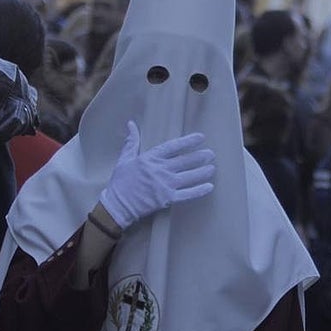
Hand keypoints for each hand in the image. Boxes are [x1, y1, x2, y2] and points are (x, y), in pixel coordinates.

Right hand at [98, 124, 215, 229]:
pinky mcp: (167, 199)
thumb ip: (132, 142)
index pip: (173, 147)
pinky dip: (199, 190)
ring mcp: (165, 185)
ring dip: (202, 172)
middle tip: (211, 154)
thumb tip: (132, 124)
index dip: (188, 141)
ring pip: (189, 176)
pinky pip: (187, 194)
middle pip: (185, 161)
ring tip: (212, 168)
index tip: (201, 138)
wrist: (117, 205)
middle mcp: (160, 170)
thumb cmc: (120, 182)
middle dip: (200, 157)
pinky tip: (209, 187)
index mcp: (150, 159)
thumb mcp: (124, 159)